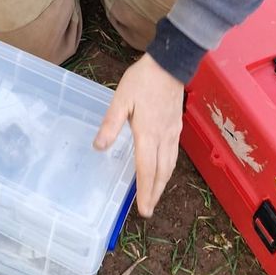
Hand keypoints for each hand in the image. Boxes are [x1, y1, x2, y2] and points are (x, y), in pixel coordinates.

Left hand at [94, 53, 184, 217]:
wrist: (170, 65)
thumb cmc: (142, 80)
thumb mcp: (120, 99)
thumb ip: (110, 124)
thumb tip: (98, 147)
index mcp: (147, 134)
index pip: (146, 169)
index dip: (144, 191)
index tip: (143, 209)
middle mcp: (163, 138)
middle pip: (161, 172)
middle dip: (154, 193)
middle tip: (148, 210)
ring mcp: (173, 132)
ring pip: (170, 165)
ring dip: (162, 183)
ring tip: (155, 195)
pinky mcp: (177, 126)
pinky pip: (174, 154)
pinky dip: (168, 168)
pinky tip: (163, 169)